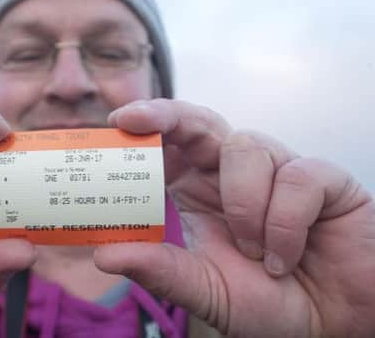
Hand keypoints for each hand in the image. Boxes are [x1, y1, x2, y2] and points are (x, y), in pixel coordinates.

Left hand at [95, 99, 374, 337]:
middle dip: (169, 116)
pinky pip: (297, 177)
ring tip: (254, 253)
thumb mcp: (203, 289)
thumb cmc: (265, 302)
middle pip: (201, 122)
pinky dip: (284, 223)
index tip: (116, 122)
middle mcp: (233, 174)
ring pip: (246, 146)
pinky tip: (284, 257)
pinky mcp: (325, 180)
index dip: (145, 126)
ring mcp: (279, 172)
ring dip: (243, 204)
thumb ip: (160, 271)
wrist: (330, 327)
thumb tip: (103, 255)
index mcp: (198, 190)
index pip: (169, 144)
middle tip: (138, 121)